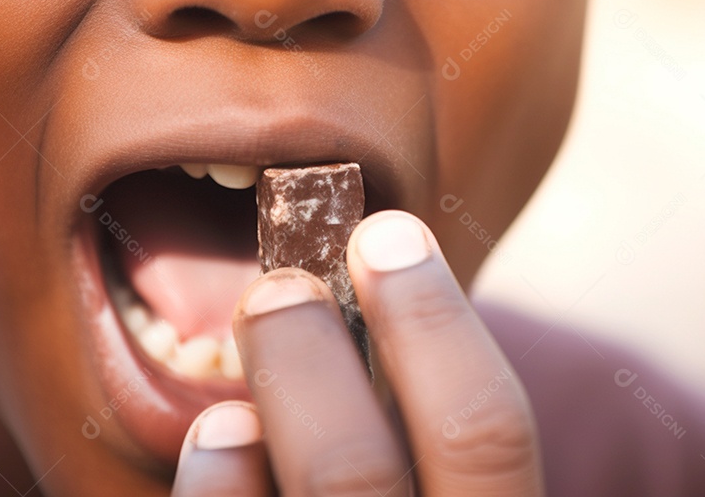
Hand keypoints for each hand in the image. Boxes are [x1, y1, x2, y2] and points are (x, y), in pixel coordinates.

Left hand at [171, 210, 543, 495]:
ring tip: (239, 371)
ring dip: (256, 420)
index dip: (436, 321)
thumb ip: (438, 455)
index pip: (490, 434)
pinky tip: (214, 444)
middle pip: (359, 473)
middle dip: (311, 355)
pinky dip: (216, 495)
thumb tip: (373, 314)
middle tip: (278, 284)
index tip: (385, 234)